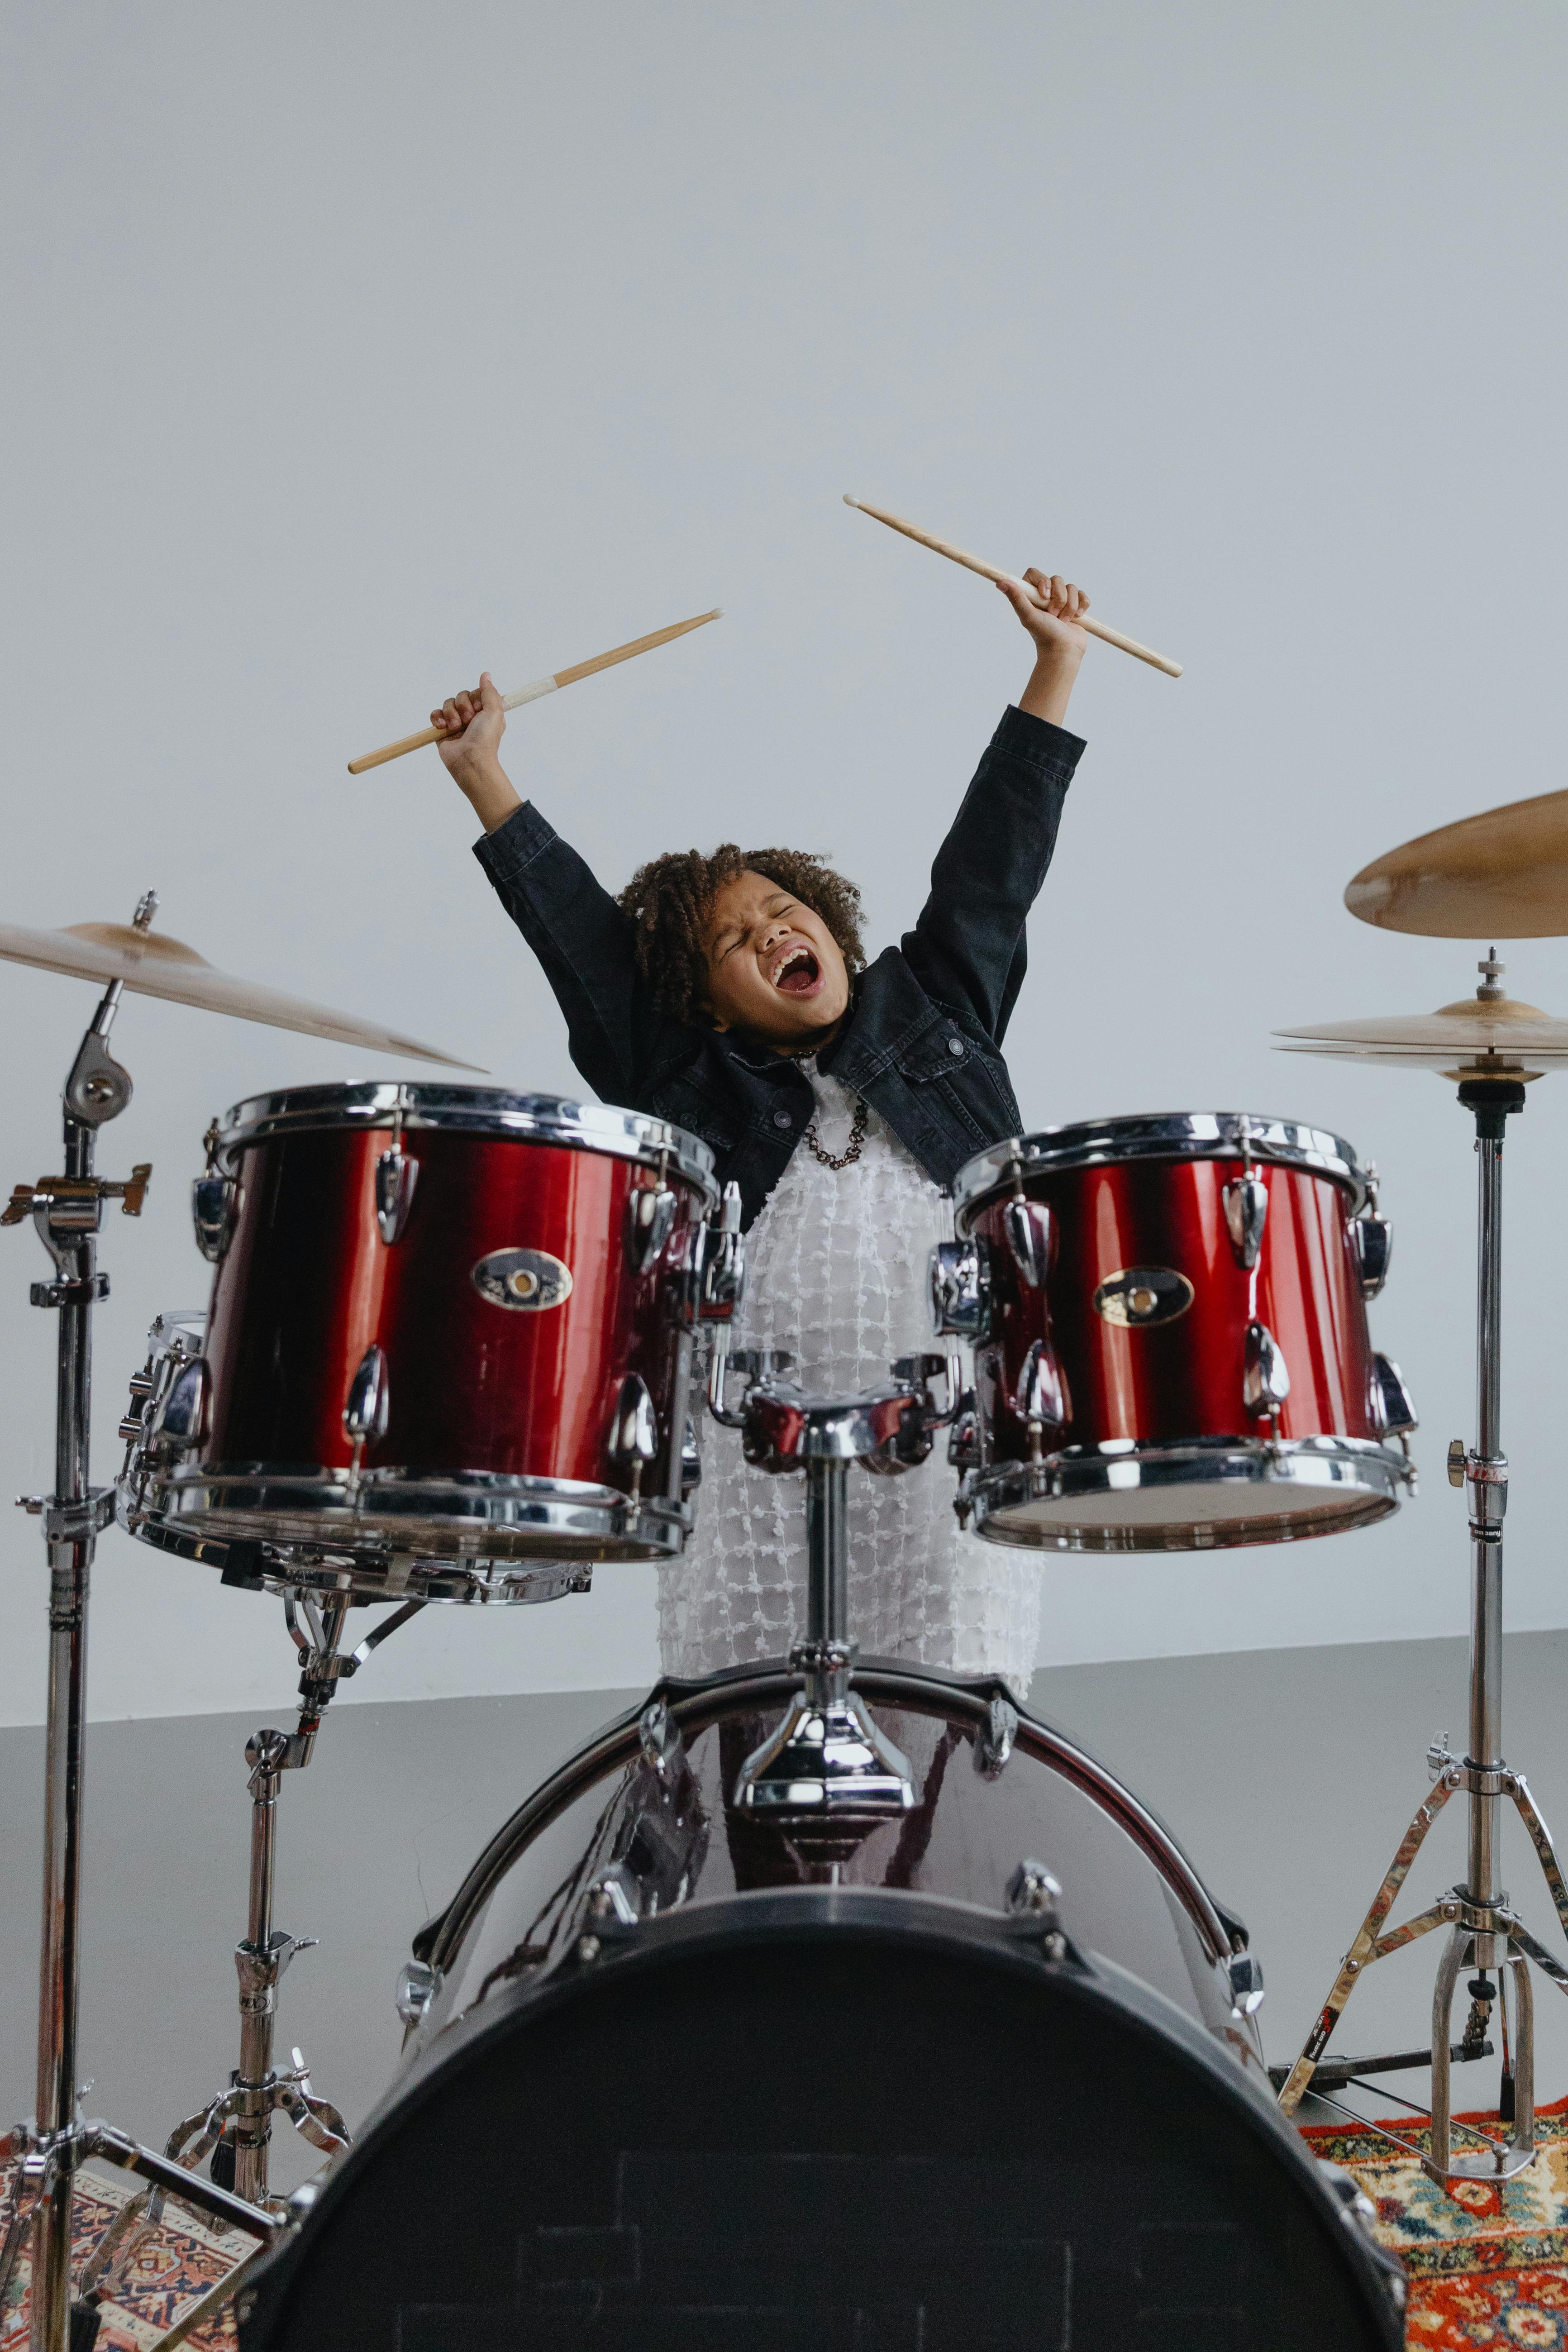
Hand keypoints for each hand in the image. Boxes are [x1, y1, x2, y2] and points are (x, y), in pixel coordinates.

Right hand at [430, 673, 521, 831]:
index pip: (475, 692)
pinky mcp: (442, 731)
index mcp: (484, 712)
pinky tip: (442, 727)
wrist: (470, 760)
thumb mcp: (495, 711)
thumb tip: (485, 674)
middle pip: (460, 696)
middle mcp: (471, 716)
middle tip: (469, 721)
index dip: (475, 698)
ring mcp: (456, 723)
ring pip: (447, 703)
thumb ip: (489, 691)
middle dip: (463, 706)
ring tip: (456, 728)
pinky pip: (435, 714)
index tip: (480, 709)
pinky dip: (437, 718)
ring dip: (451, 713)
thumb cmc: (485, 739)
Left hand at [999, 570, 1090, 727]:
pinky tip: (1077, 618)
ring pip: (1072, 587)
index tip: (1044, 596)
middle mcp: (1045, 596)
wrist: (1064, 651)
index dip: (1042, 581)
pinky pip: (1083, 595)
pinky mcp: (1076, 606)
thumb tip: (999, 583)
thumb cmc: (1045, 635)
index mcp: (1031, 596)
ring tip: (1064, 621)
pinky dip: (1082, 606)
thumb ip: (1016, 598)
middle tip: (1053, 616)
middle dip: (1059, 598)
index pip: (1034, 574)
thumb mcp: (1028, 616)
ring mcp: (1062, 600)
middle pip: (1057, 579)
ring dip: (1070, 606)